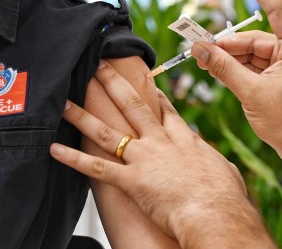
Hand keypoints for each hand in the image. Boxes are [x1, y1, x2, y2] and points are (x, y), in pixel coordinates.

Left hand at [50, 61, 273, 248]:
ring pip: (107, 131)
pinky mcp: (132, 180)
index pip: (166, 111)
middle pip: (132, 106)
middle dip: (113, 84)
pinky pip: (97, 168)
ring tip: (65, 101)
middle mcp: (160, 143)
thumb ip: (217, 165)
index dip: (153, 95)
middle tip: (99, 68)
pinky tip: (55, 149)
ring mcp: (144, 159)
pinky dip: (74, 159)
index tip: (144, 82)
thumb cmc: (226, 199)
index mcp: (185, 140)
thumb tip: (220, 167)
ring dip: (83, 115)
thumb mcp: (226, 173)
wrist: (216, 214)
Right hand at [191, 0, 281, 196]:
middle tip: (197, 46)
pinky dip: (233, 67)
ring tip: (201, 60)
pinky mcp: (276, 78)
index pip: (276, 9)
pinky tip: (215, 69)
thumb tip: (199, 49)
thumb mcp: (251, 93)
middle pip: (252, 37)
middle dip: (224, 43)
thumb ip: (223, 68)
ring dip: (226, 56)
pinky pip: (251, 65)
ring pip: (249, 52)